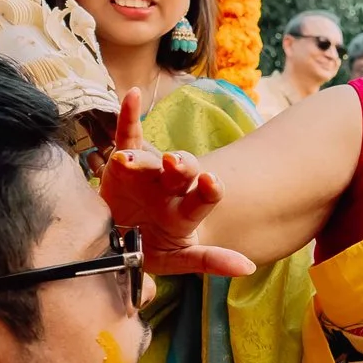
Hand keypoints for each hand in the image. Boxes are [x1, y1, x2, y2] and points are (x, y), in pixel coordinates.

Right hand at [97, 86, 254, 277]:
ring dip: (144, 158)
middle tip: (176, 164)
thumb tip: (248, 267)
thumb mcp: (177, 260)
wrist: (115, 240)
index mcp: (186, 211)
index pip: (204, 197)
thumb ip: (210, 261)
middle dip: (181, 166)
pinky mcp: (123, 162)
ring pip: (151, 159)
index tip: (211, 182)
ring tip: (130, 160)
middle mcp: (171, 187)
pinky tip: (132, 94)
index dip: (209, 190)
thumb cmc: (150, 250)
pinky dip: (128, 114)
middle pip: (183, 171)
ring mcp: (148, 172)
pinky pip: (127, 135)